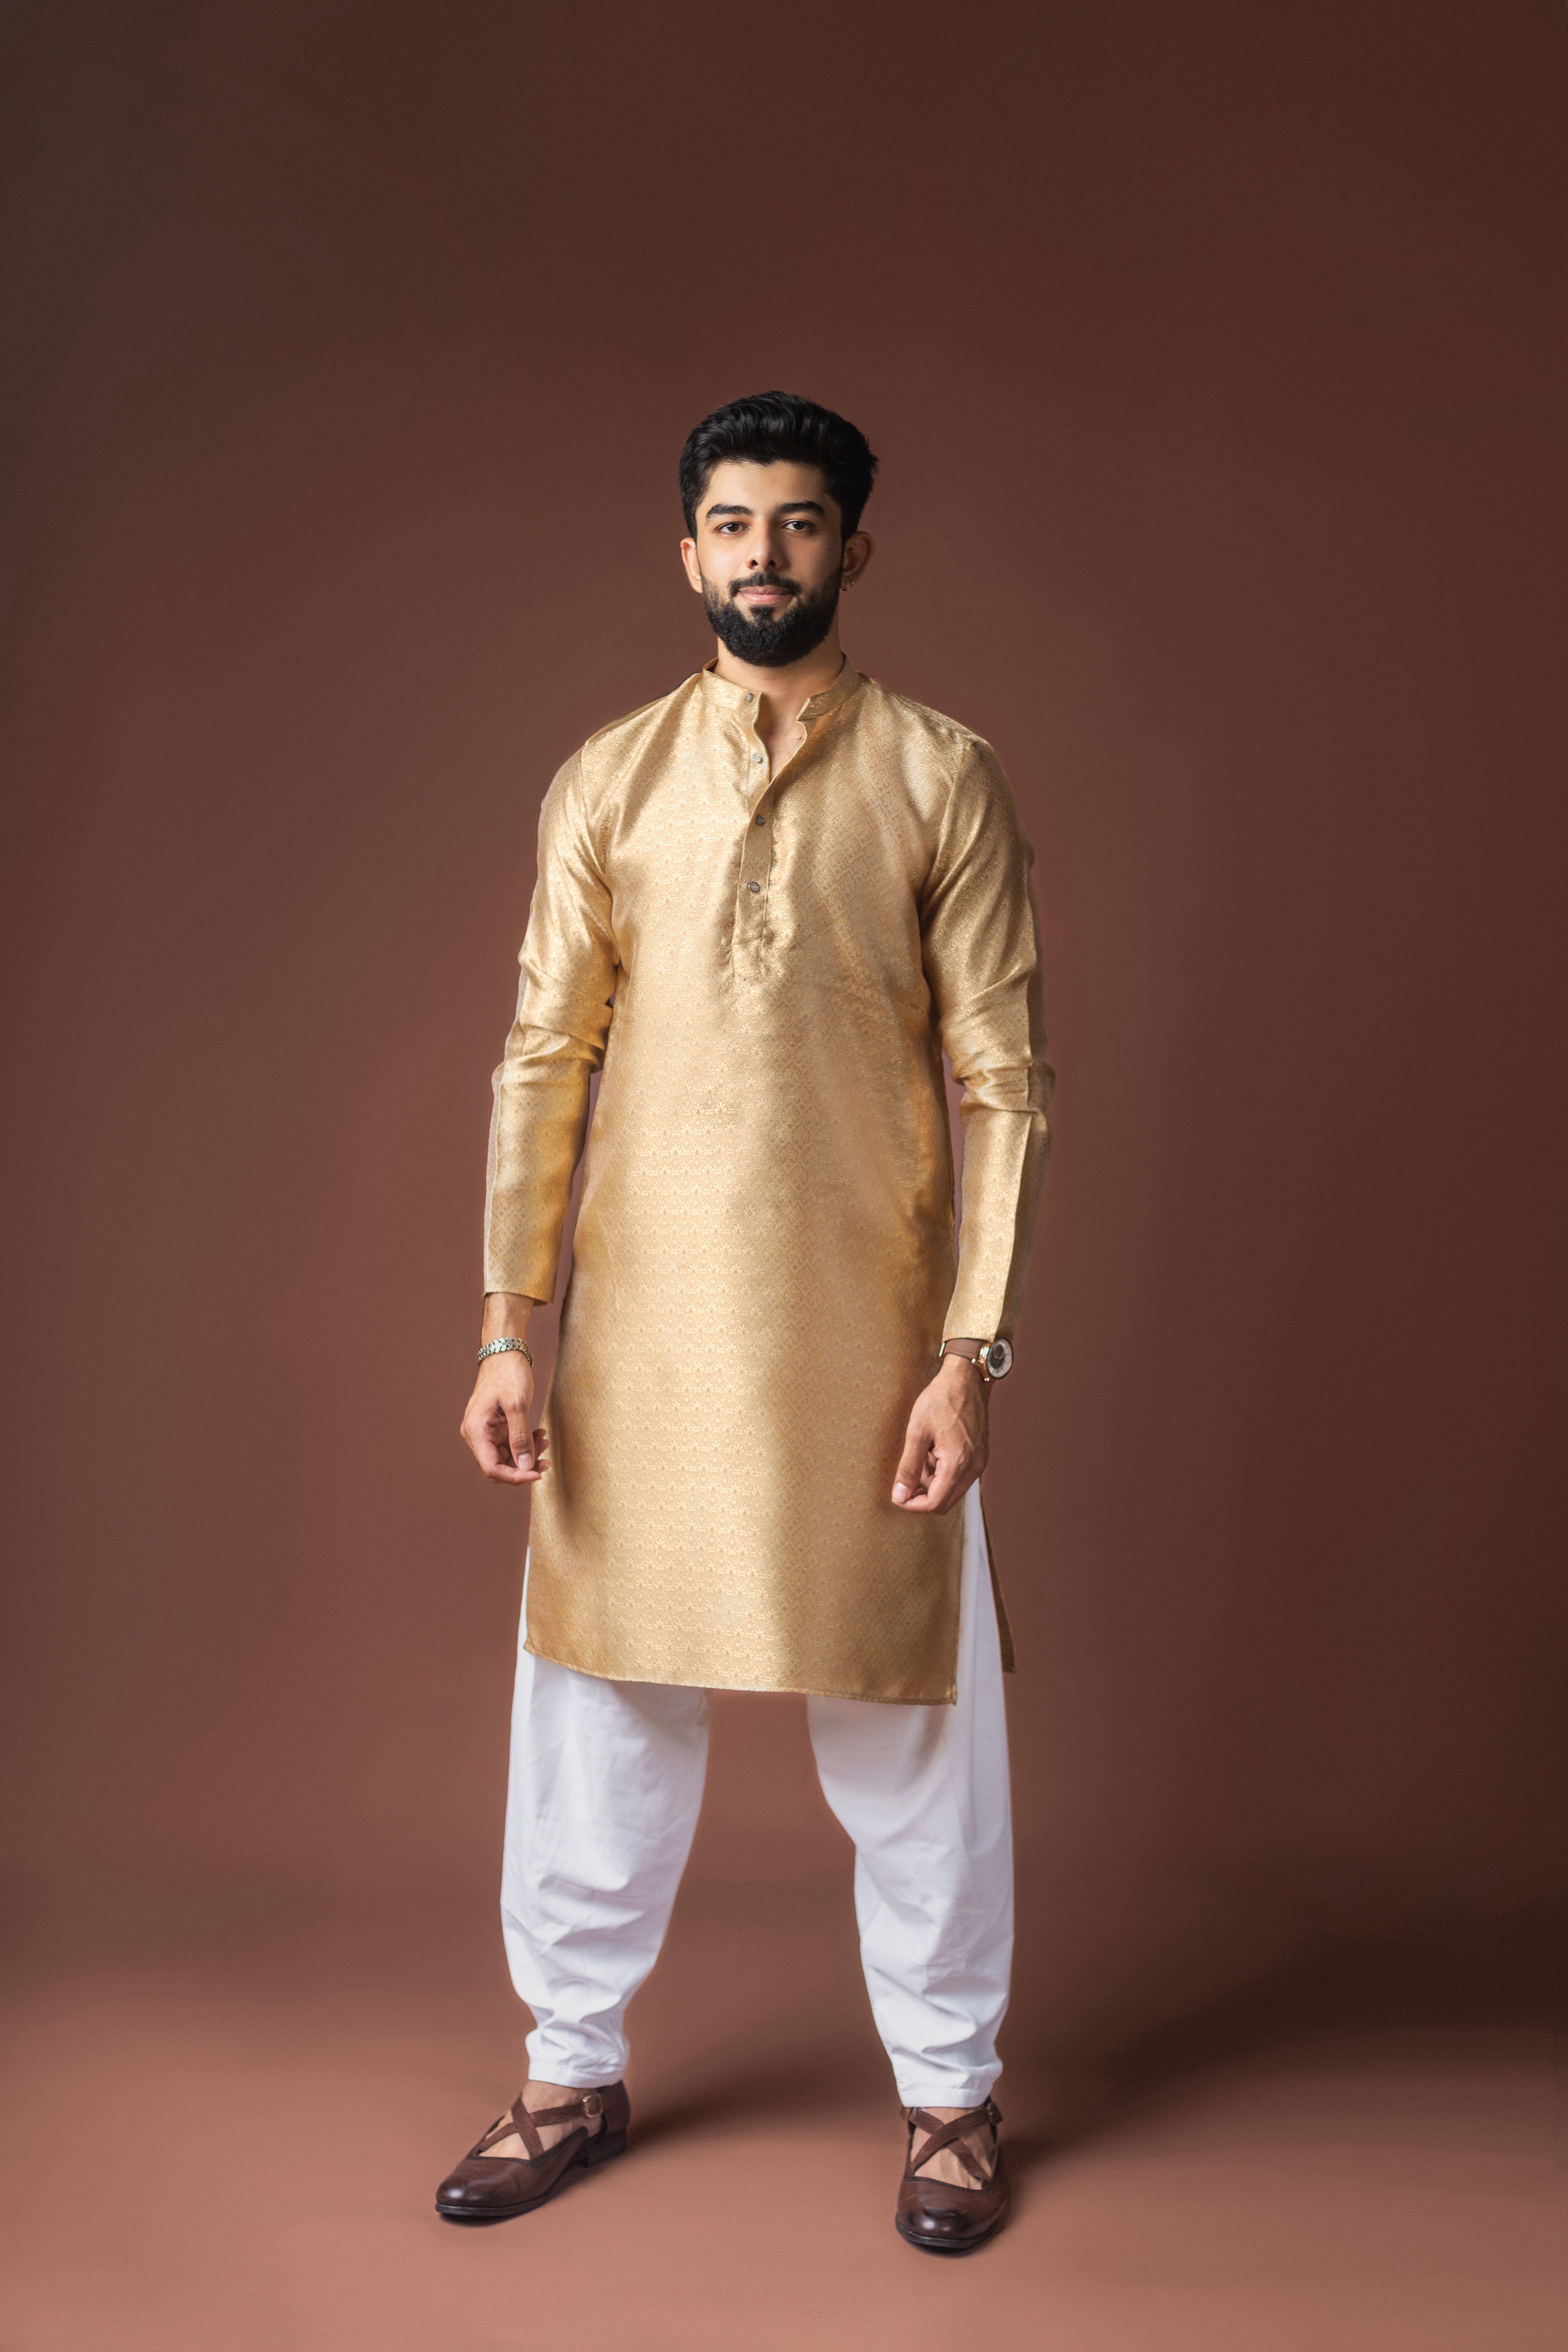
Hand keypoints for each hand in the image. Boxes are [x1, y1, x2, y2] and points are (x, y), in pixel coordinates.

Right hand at [460, 1354, 550, 1485]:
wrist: (505, 1353)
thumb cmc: (508, 1374)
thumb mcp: (517, 1405)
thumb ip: (521, 1438)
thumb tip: (526, 1466)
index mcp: (476, 1431)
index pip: (492, 1468)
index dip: (515, 1477)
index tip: (537, 1474)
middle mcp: (476, 1435)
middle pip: (499, 1466)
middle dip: (523, 1467)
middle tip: (546, 1460)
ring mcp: (485, 1432)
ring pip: (506, 1457)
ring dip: (527, 1454)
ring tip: (544, 1441)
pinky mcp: (495, 1428)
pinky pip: (510, 1445)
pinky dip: (525, 1444)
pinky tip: (539, 1435)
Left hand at [891, 1356, 987, 1512]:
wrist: (966, 1378)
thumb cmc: (941, 1399)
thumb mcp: (917, 1432)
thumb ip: (908, 1467)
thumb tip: (899, 1495)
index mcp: (957, 1464)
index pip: (935, 1503)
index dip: (913, 1504)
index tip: (898, 1495)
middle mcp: (973, 1468)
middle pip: (945, 1502)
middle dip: (922, 1496)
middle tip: (905, 1478)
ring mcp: (979, 1462)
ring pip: (953, 1490)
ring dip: (933, 1483)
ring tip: (920, 1457)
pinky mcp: (980, 1455)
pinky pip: (961, 1476)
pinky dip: (944, 1473)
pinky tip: (933, 1452)